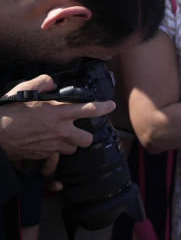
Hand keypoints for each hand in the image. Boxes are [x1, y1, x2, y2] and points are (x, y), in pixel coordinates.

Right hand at [0, 74, 115, 161]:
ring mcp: (52, 146)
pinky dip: (54, 151)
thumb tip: (52, 82)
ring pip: (72, 149)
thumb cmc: (9, 112)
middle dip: (85, 135)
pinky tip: (46, 143)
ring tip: (61, 137)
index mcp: (58, 113)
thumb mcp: (24, 90)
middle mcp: (59, 131)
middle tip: (79, 130)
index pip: (89, 110)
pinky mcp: (43, 156)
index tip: (111, 105)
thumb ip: (42, 82)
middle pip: (87, 139)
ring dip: (69, 144)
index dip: (104, 107)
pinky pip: (55, 156)